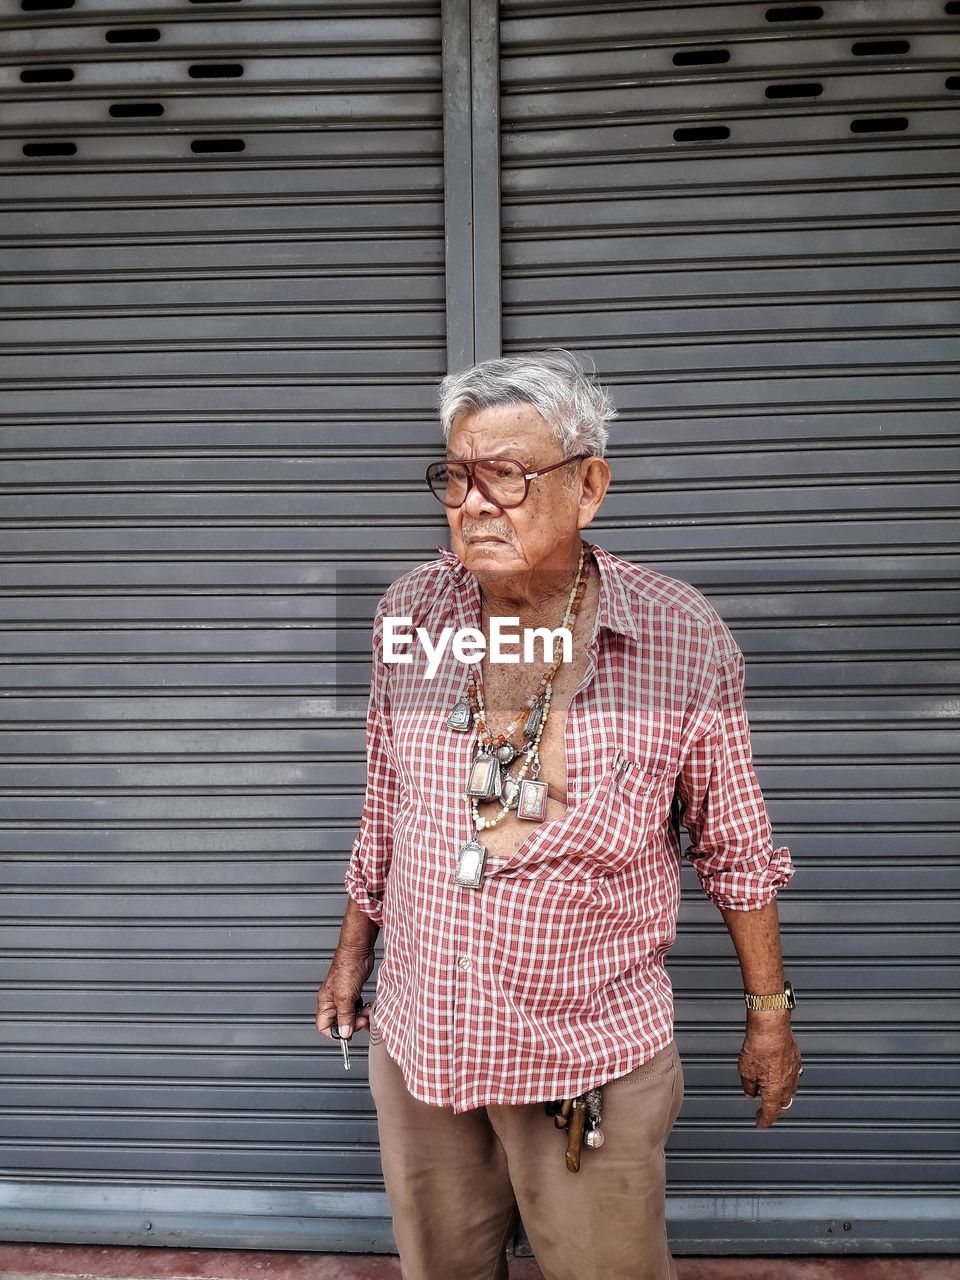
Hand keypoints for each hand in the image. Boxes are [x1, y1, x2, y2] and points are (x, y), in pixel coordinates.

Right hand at [316, 945, 374, 1041]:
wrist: (359, 951)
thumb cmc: (347, 967)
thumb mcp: (345, 996)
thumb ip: (344, 1016)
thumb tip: (344, 1033)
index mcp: (325, 1002)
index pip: (323, 1026)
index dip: (334, 1033)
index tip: (348, 1034)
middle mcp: (332, 1000)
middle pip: (338, 1022)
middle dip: (351, 1025)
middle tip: (361, 1021)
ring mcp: (343, 996)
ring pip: (349, 1016)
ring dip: (359, 1018)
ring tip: (366, 1014)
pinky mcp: (354, 992)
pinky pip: (357, 1008)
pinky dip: (363, 1011)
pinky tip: (368, 1008)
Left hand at [738, 1011, 802, 1128]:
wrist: (772, 1026)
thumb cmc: (759, 1045)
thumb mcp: (746, 1070)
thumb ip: (748, 1086)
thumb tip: (750, 1093)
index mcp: (775, 1090)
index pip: (770, 1113)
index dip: (764, 1120)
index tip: (760, 1124)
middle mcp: (788, 1084)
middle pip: (783, 1104)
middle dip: (774, 1110)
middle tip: (765, 1111)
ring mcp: (794, 1072)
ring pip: (790, 1091)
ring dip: (781, 1096)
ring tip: (771, 1095)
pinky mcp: (796, 1059)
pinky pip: (793, 1076)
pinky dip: (786, 1081)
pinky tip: (779, 1076)